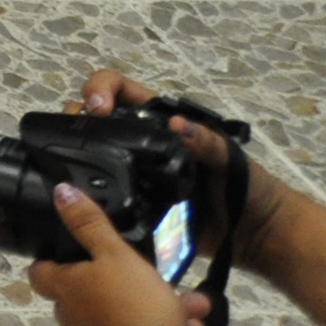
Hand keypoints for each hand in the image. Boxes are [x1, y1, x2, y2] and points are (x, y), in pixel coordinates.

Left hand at [32, 183, 208, 325]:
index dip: (50, 260)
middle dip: (128, 284)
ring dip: (159, 307)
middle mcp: (74, 318)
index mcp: (65, 289)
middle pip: (91, 294)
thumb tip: (59, 192)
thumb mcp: (115, 254)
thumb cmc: (132, 303)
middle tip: (152, 277)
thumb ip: (89, 224)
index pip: (40, 272)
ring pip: (127, 316)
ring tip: (191, 304)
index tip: (69, 251)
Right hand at [79, 69, 268, 258]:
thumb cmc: (252, 190)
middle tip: (73, 132)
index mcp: (163, 123)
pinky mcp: (134, 206)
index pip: (122, 90)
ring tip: (67, 161)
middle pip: (95, 118)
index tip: (97, 107)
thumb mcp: (234, 161)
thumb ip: (209, 142)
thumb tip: (178, 124)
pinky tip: (81, 196)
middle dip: (76, 116)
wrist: (259, 236)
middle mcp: (142, 144)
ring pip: (92, 155)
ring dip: (73, 151)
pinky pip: (104, 195)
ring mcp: (135, 175)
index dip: (102, 89)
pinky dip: (87, 193)